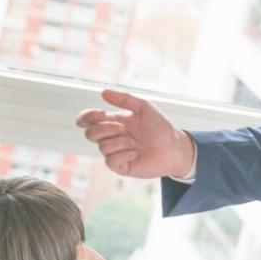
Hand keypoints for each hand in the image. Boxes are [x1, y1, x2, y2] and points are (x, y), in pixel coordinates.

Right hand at [76, 88, 195, 178]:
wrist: (174, 148)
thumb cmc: (160, 128)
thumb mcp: (144, 107)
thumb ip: (124, 99)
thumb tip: (103, 92)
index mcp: (113, 122)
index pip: (88, 120)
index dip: (86, 117)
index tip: (100, 114)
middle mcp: (112, 137)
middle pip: (90, 134)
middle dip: (105, 129)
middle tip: (123, 128)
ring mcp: (115, 153)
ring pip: (102, 147)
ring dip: (120, 142)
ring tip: (135, 143)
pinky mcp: (121, 167)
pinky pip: (110, 161)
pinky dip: (123, 155)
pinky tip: (135, 154)